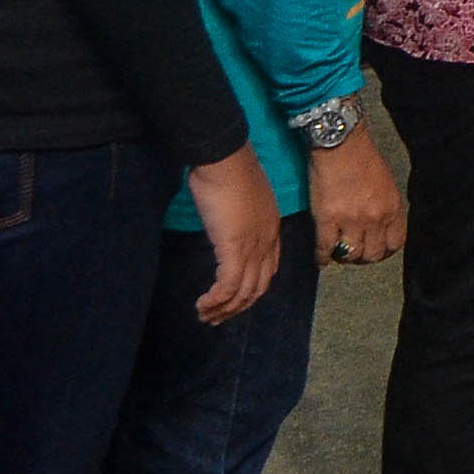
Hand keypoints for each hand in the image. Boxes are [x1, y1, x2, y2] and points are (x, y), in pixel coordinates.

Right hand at [183, 147, 282, 324]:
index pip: (267, 269)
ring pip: (244, 291)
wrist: (223, 157)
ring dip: (224, 309)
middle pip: (258, 286)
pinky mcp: (234, 248)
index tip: (234, 298)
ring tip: (206, 316)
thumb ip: (237, 214)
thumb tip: (224, 222)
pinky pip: (228, 286)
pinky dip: (216, 300)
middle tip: (217, 316)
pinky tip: (203, 305)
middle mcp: (267, 241)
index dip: (251, 288)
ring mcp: (252, 246)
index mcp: (271, 228)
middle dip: (238, 306)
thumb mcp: (238, 196)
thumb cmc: (226, 169)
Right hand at [308, 128, 405, 265]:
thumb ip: (384, 206)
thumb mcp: (385, 183)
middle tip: (353, 254)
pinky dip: (322, 257)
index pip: (394, 243)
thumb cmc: (361, 156)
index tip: (374, 251)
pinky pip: (325, 248)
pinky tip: (320, 259)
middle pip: (373, 254)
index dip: (383, 251)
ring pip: (350, 255)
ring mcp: (352, 220)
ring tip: (336, 254)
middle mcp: (376, 218)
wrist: (339, 142)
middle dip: (363, 258)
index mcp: (392, 208)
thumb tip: (377, 225)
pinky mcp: (328, 219)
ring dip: (343, 258)